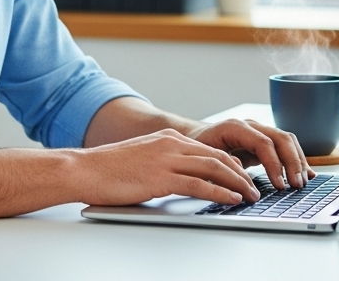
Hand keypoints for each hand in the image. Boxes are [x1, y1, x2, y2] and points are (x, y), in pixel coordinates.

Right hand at [74, 129, 260, 205]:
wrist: (84, 169)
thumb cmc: (108, 169)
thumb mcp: (142, 159)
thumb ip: (164, 163)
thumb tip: (183, 179)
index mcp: (167, 138)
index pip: (209, 150)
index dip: (231, 164)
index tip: (244, 177)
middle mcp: (171, 144)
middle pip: (218, 157)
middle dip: (241, 174)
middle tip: (254, 188)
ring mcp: (166, 159)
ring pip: (213, 168)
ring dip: (237, 183)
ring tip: (250, 196)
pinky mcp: (160, 177)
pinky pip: (199, 184)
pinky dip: (220, 192)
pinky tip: (231, 200)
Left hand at [187, 118, 314, 189]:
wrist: (196, 138)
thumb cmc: (198, 149)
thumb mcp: (204, 158)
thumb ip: (221, 165)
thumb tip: (240, 174)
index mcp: (235, 127)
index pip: (263, 143)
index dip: (274, 164)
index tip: (280, 185)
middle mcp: (251, 126)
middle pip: (281, 139)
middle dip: (292, 163)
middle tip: (297, 185)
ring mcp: (259, 131)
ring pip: (287, 141)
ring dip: (298, 161)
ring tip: (302, 183)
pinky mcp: (264, 141)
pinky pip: (286, 147)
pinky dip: (297, 159)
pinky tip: (307, 173)